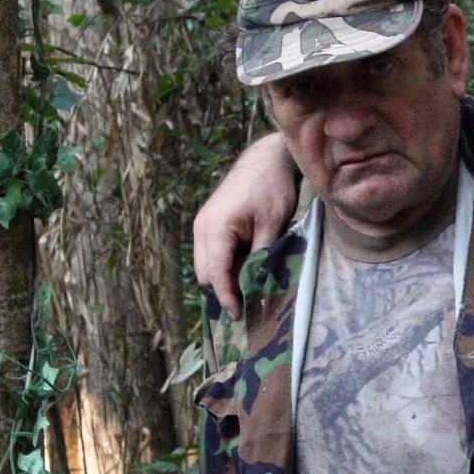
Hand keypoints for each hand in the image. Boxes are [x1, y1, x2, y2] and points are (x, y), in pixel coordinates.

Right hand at [192, 132, 300, 307]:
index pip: (215, 273)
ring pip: (205, 265)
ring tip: (248, 287)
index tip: (238, 315)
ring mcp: (202, 224)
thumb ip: (261, 258)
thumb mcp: (272, 226)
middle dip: (223, 291)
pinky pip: (210, 253)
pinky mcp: (208, 223)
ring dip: (223, 278)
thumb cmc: (271, 187)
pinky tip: (244, 268)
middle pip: (204, 274)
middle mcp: (202, 227)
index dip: (226, 297)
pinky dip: (223, 265)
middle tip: (248, 304)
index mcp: (216, 227)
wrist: (265, 158)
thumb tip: (257, 288)